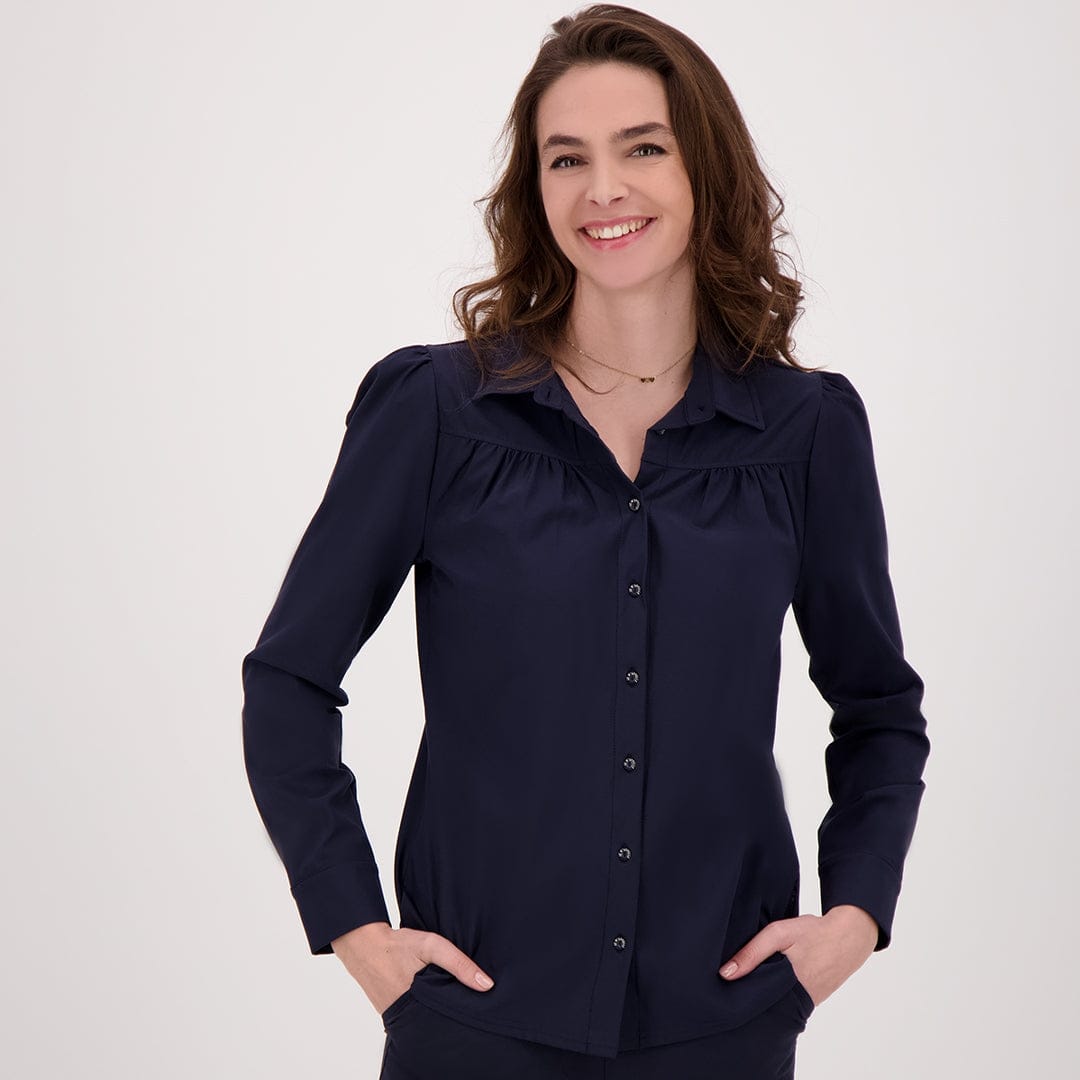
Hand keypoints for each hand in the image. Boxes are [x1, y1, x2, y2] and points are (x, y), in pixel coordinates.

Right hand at [331, 921, 495, 1014]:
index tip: (479, 1004)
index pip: (451, 1016)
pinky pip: (413, 1013)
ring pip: (426, 1017)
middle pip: (439, 1019)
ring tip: (445, 994)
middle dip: (450, 1011)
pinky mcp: (391, 1013)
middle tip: (462, 998)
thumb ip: (458, 963)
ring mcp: (398, 1017)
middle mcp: (408, 1017)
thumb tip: (487, 985)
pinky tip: (428, 993)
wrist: (363, 946)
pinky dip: (422, 1006)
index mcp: (421, 1004)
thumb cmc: (398, 945)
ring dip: (436, 1008)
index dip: (464, 1010)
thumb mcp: (431, 946)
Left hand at [717, 905, 878, 1007]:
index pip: (752, 1002)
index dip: (736, 997)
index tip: (719, 991)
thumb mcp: (779, 934)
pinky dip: (774, 991)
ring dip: (761, 993)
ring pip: (773, 1002)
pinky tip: (766, 979)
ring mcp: (805, 1003)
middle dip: (747, 996)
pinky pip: (785, 999)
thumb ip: (753, 952)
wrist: (850, 937)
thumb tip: (726, 974)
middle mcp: (796, 1003)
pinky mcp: (809, 999)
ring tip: (743, 982)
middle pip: (761, 1005)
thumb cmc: (813, 933)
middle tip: (727, 988)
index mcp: (786, 988)